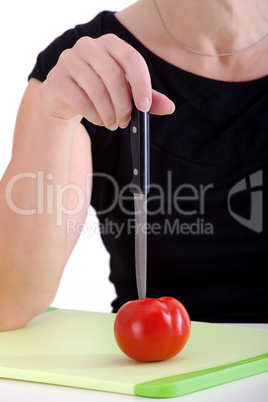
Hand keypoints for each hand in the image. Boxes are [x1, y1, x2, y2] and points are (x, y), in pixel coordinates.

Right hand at [42, 34, 173, 129]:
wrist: (65, 96)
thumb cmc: (100, 90)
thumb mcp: (125, 92)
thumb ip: (147, 98)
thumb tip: (169, 107)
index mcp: (111, 43)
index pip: (131, 58)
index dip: (141, 84)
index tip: (144, 107)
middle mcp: (89, 45)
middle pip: (113, 76)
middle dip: (123, 105)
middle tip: (125, 122)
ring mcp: (69, 59)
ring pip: (96, 89)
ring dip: (108, 113)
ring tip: (113, 124)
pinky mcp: (56, 78)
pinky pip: (80, 100)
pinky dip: (93, 116)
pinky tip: (99, 120)